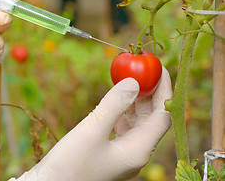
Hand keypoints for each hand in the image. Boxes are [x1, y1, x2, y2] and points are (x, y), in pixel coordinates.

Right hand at [11, 68, 171, 180]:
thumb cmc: (69, 164)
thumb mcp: (92, 130)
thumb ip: (114, 104)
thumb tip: (134, 81)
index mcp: (138, 151)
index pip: (161, 117)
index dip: (164, 91)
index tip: (160, 69)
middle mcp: (135, 154)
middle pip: (151, 119)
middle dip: (150, 94)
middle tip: (145, 70)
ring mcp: (123, 155)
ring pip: (137, 124)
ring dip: (136, 102)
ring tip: (131, 80)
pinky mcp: (110, 154)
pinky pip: (123, 129)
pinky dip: (122, 112)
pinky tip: (115, 101)